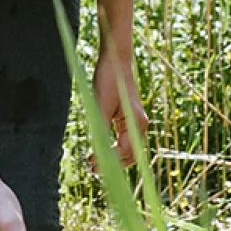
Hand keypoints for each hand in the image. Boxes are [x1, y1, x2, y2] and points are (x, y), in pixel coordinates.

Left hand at [93, 46, 148, 166]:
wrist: (115, 61)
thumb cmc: (109, 80)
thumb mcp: (101, 106)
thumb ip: (101, 129)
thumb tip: (97, 151)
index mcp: (135, 122)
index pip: (124, 151)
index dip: (108, 161)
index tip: (91, 164)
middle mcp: (139, 124)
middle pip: (130, 155)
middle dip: (113, 165)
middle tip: (92, 169)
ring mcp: (136, 122)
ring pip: (128, 150)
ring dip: (114, 159)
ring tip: (95, 165)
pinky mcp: (129, 119)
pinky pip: (125, 141)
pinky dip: (115, 150)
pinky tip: (102, 151)